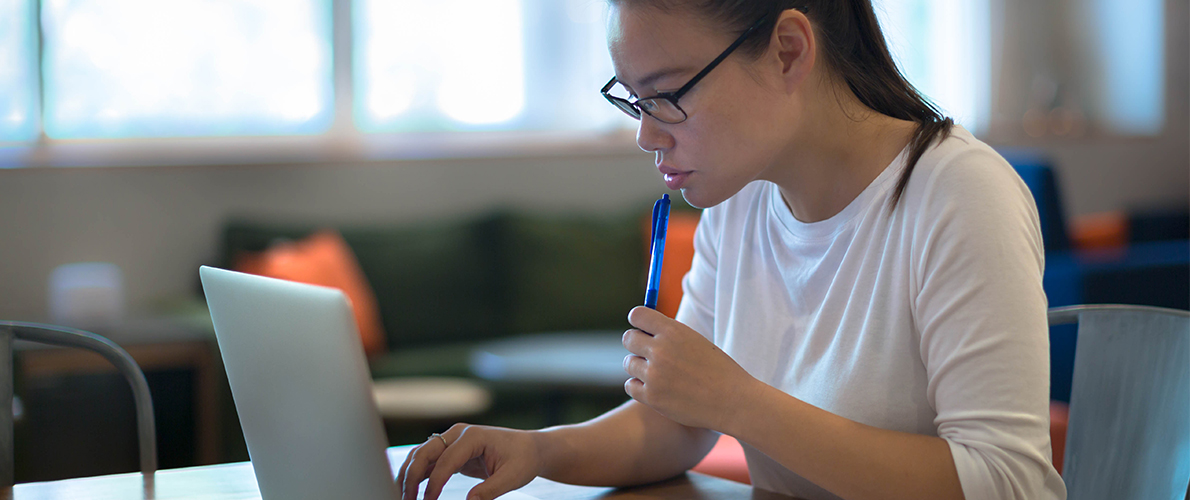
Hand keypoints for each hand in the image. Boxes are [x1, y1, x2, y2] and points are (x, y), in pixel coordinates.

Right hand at [397, 423, 542, 499]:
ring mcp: (451, 440)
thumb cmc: (522, 459)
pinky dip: (416, 475)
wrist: (528, 448)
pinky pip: (427, 462)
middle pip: (424, 453)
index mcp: (472, 436)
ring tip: (402, 497)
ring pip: (420, 456)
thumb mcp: (512, 477)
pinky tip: (409, 491)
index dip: (434, 483)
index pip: (445, 460)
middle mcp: (457, 434)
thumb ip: (490, 490)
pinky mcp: (450, 451)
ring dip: (408, 476)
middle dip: (410, 477)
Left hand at [622, 306, 760, 431]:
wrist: (733, 400)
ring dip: (639, 368)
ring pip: (629, 364)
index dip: (638, 322)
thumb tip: (642, 326)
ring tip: (659, 374)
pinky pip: (630, 386)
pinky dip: (640, 387)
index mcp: (673, 331)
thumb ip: (669, 334)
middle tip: (649, 354)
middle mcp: (661, 350)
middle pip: (628, 339)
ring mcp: (654, 375)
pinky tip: (656, 388)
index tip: (644, 330)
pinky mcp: (652, 397)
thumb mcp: (696, 341)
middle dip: (636, 345)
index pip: (637, 315)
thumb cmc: (716, 369)